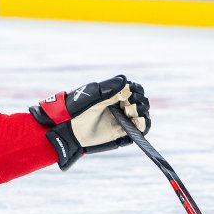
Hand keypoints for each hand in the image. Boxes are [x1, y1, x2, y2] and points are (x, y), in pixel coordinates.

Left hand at [30, 75, 150, 169]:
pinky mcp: (123, 131)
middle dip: (139, 100)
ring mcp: (122, 118)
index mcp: (114, 94)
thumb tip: (125, 82)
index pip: (134, 89)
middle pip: (141, 100)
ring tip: (130, 111)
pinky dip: (143, 124)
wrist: (70, 130)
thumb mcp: (93, 97)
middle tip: (127, 104)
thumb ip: (109, 89)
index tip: (128, 94)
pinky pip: (140, 127)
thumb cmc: (78, 110)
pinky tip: (138, 120)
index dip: (135, 90)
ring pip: (142, 113)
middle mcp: (120, 105)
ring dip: (142, 111)